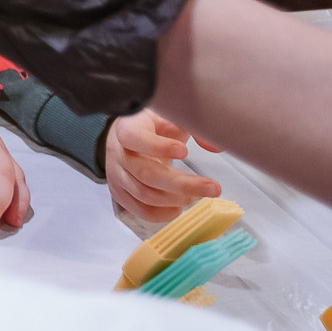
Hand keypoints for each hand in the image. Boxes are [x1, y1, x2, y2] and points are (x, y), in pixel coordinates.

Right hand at [105, 109, 220, 222]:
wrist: (130, 137)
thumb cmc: (154, 126)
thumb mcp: (171, 117)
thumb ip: (193, 126)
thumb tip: (215, 147)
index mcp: (127, 127)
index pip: (133, 137)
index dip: (157, 147)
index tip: (184, 151)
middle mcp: (117, 153)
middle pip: (146, 174)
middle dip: (182, 185)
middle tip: (213, 188)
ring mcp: (116, 176)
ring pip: (145, 195)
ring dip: (177, 199)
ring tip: (198, 194)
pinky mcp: (121, 193)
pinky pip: (142, 210)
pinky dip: (165, 213)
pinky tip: (180, 205)